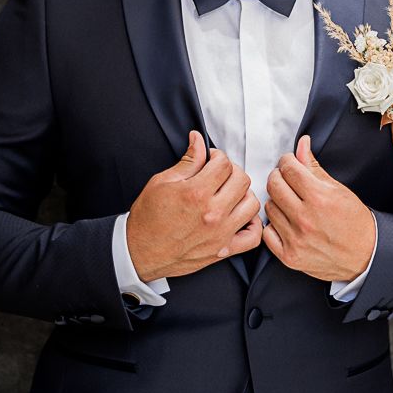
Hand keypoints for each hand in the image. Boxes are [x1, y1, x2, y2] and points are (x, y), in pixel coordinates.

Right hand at [125, 131, 261, 281]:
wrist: (138, 252)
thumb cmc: (147, 218)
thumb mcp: (162, 182)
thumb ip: (187, 161)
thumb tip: (198, 140)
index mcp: (196, 193)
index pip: (225, 164)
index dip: (217, 157)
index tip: (211, 160)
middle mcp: (213, 213)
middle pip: (242, 180)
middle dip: (231, 172)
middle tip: (219, 175)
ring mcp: (221, 233)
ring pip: (252, 203)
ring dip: (243, 195)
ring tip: (229, 194)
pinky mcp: (224, 250)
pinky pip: (254, 237)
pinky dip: (253, 226)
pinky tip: (241, 217)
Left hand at [263, 135, 375, 282]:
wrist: (365, 255)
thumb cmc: (355, 222)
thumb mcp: (339, 190)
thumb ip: (314, 167)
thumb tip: (302, 145)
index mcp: (320, 198)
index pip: (288, 169)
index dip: (287, 161)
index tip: (290, 164)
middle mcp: (305, 219)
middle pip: (273, 185)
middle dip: (279, 176)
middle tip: (288, 180)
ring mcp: (296, 239)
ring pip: (269, 207)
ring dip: (277, 201)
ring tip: (291, 203)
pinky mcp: (290, 256)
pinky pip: (267, 233)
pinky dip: (274, 226)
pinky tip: (286, 222)